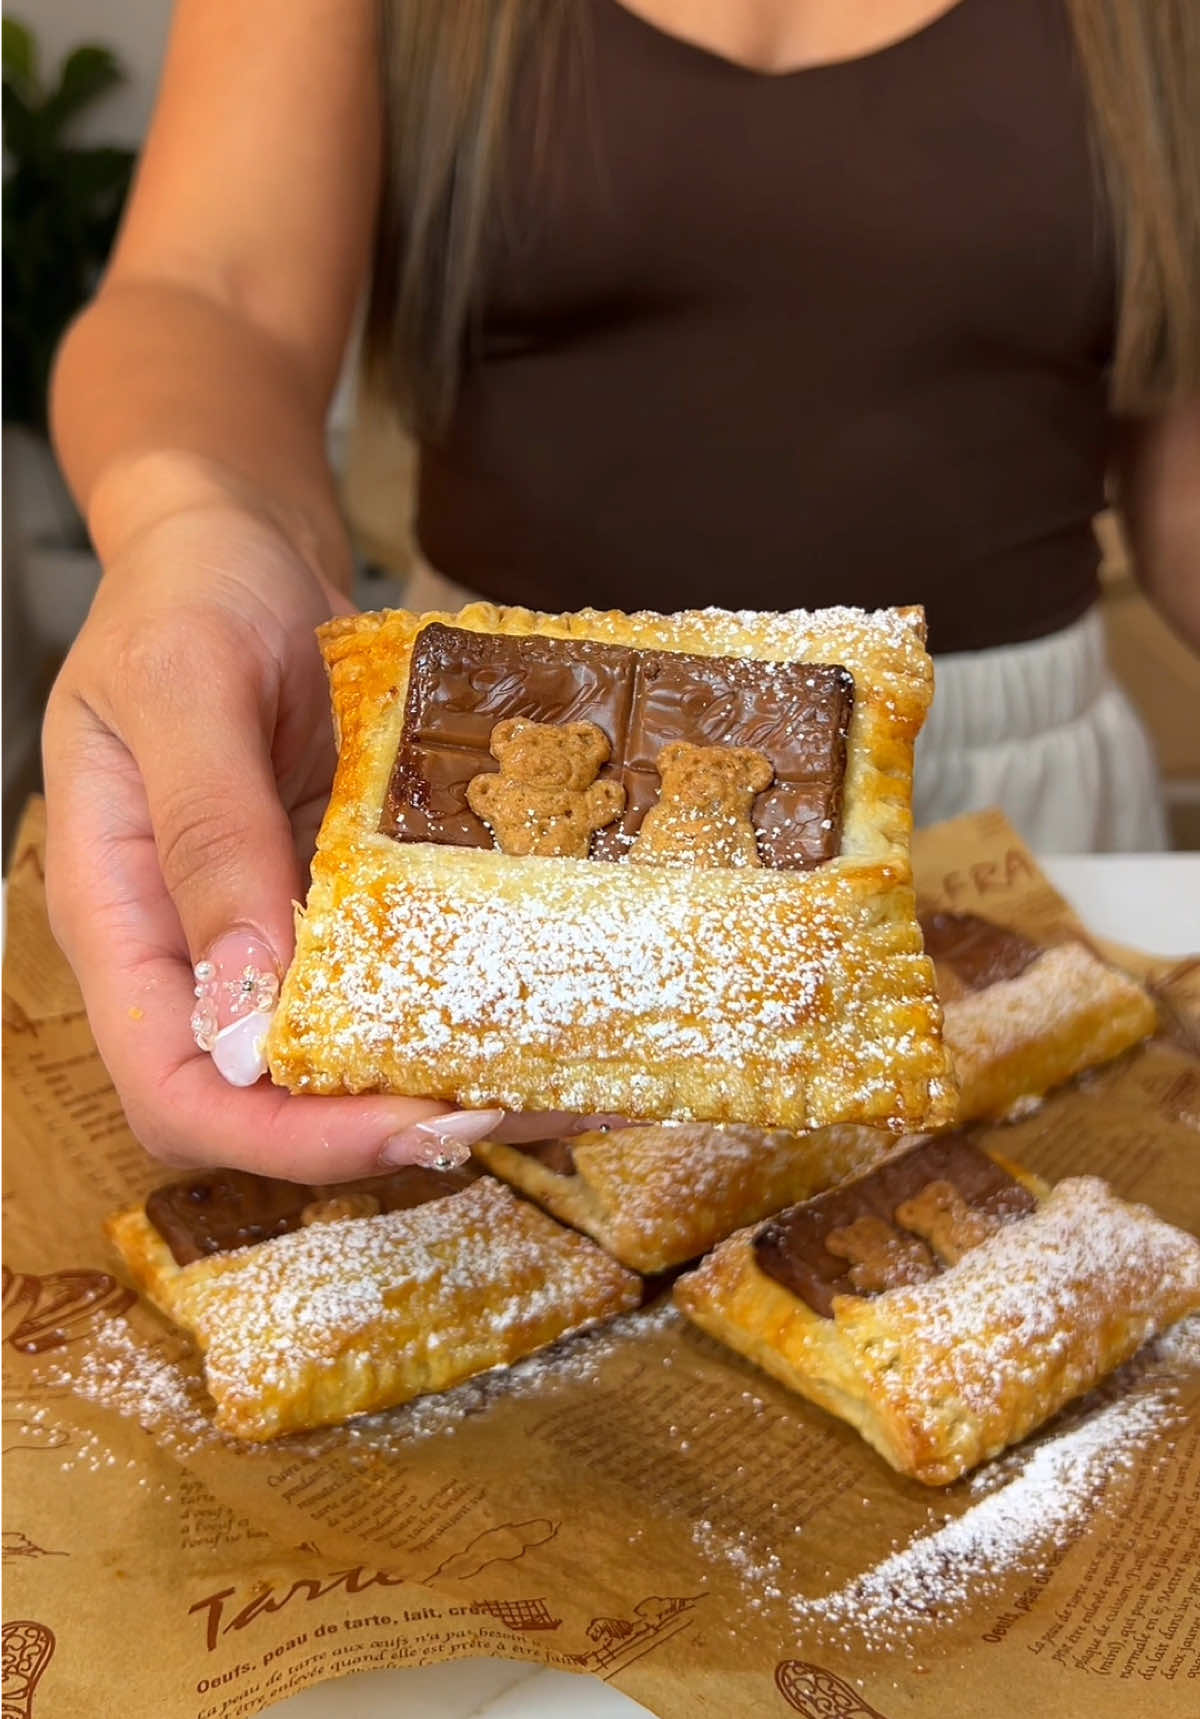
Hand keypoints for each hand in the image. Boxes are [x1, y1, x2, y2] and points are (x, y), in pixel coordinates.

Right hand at [42, 501, 600, 1179]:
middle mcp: (200, 947)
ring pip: (353, 1057)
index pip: (177, 1089)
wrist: (241, 543)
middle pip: (275, 1104)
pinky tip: (564, 1005)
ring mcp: (281, 927)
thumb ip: (208, 838)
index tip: (405, 1124)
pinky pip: (408, 976)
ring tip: (568, 1081)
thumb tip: (245, 1018)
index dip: (281, 1140)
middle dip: (390, 1128)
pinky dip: (481, 1005)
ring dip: (457, 1082)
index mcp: (125, 916)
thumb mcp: (185, 687)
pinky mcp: (348, 898)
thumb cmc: (188, 591)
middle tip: (512, 1104)